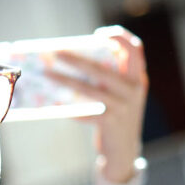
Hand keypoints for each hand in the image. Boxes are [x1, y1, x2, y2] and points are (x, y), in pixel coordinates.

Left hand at [45, 25, 148, 181]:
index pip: (135, 49)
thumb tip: (75, 60)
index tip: (99, 34)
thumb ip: (109, 78)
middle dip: (77, 59)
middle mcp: (134, 90)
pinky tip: (56, 106)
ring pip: (89, 89)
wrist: (124, 151)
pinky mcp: (110, 122)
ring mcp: (123, 107)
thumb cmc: (116, 116)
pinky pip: (84, 112)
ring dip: (65, 80)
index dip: (119, 37)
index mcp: (137, 78)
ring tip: (47, 74)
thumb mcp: (120, 95)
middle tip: (57, 53)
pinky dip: (69, 109)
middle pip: (103, 68)